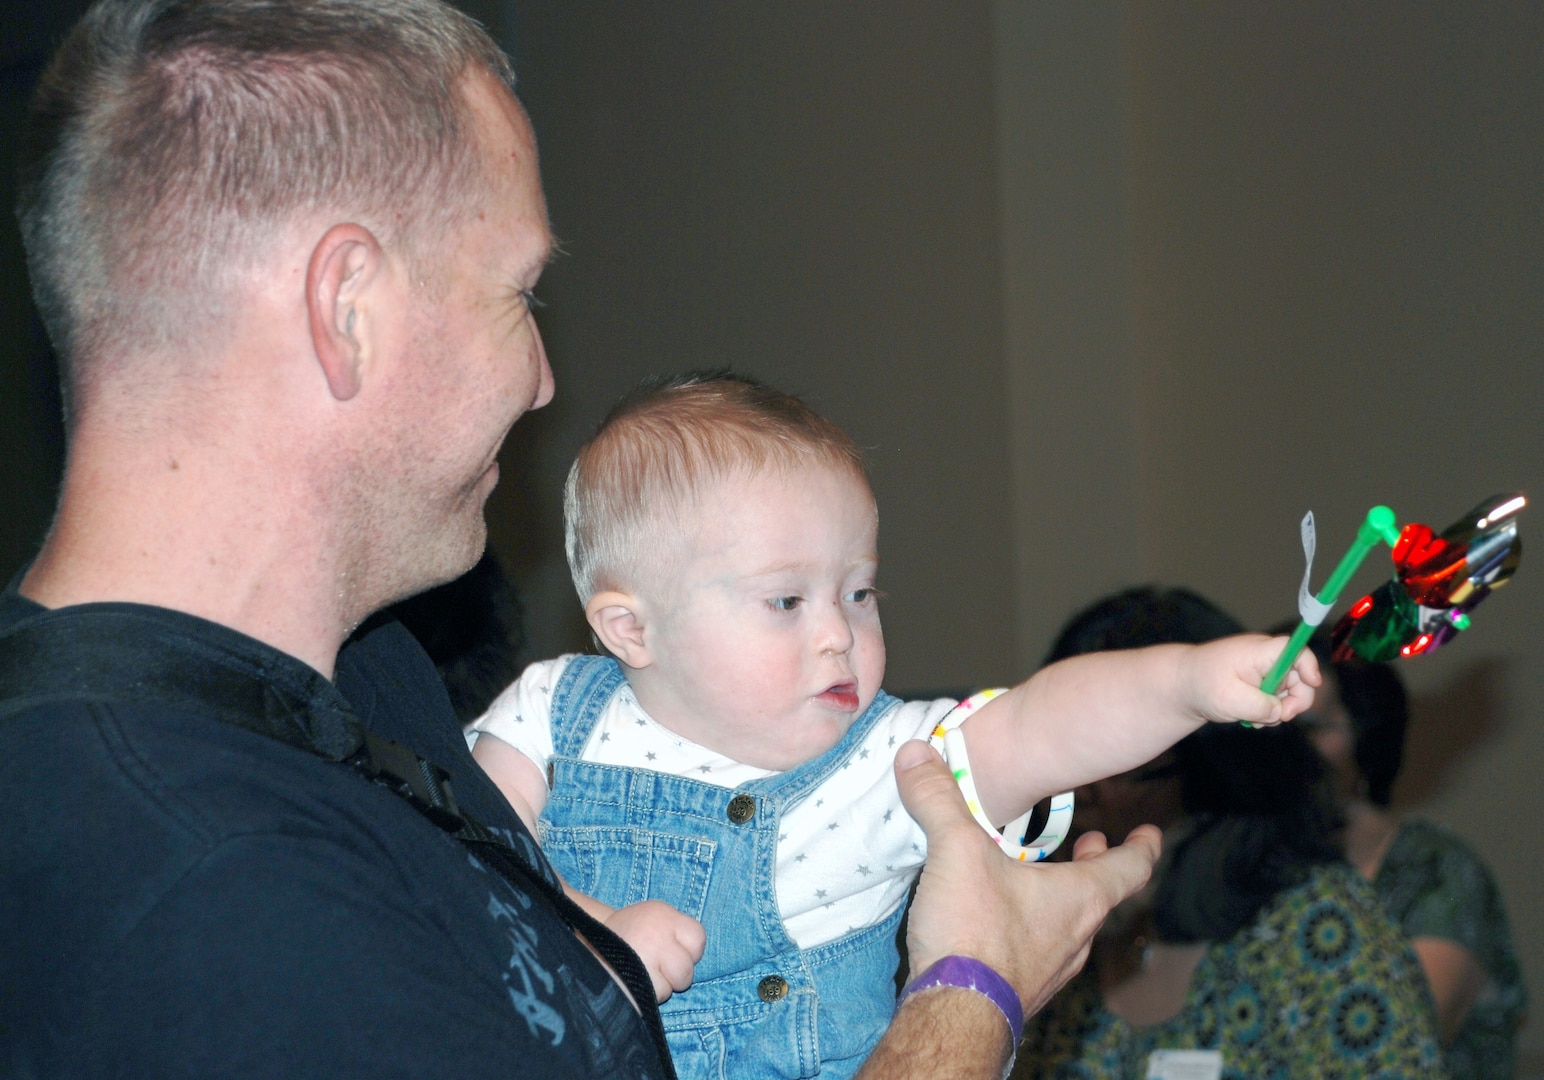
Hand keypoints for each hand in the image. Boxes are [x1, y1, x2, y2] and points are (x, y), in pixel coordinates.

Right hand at [605, 900, 705, 1002]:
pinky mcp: (631, 985)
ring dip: (655, 989)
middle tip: (650, 967)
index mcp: (660, 914)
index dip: (688, 952)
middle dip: (673, 976)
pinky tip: (627, 984)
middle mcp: (654, 933)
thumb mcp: (649, 920)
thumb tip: (696, 954)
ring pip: (669, 990)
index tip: (671, 953)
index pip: (698, 939)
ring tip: (633, 974)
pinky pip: (650, 1001)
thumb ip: (674, 934)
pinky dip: (641, 998)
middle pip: (686, 970)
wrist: (577, 946)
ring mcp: (641, 959)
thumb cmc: (621, 937)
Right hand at [894, 740, 1159, 1015]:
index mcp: (1079, 898)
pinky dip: (1032, 926)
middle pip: (1099, 895)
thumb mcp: (955, 849)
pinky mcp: (1021, 990)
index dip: (1142, 846)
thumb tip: (917, 753)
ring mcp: (1051, 969)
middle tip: (1090, 842)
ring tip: (1038, 876)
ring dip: (1061, 897)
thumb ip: (938, 798)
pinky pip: (1039, 951)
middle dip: (1094, 864)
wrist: (955, 1013)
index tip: (1149, 832)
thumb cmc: (974, 932)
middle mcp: (1075, 936)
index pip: (1130, 868)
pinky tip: (1000, 919)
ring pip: (1070, 926)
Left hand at [1178, 633, 1319, 726]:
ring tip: (1254, 719)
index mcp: (1258, 652)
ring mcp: (1264, 670)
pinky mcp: (1261, 683)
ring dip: (1278, 710)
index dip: (1309, 664)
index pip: (1294, 648)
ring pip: (1289, 691)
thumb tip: (1278, 712)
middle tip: (1281, 717)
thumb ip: (1258, 706)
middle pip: (1299, 675)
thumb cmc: (1202, 685)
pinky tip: (1252, 718)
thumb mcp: (1229, 699)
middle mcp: (1265, 657)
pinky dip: (1269, 711)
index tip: (1312, 683)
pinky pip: (1277, 699)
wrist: (1182, 686)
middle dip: (1295, 700)